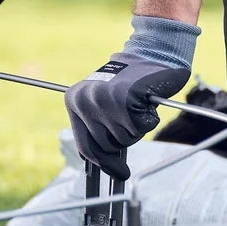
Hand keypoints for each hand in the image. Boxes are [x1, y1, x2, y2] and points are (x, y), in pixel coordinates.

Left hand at [66, 14, 202, 175]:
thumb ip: (99, 128)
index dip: (103, 163)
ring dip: (137, 127)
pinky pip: (142, 126)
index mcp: (74, 101)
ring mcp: (105, 100)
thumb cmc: (131, 81)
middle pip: (108, 146)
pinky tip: (146, 100)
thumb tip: (109, 167)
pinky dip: (149, 118)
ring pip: (126, 137)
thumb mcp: (104, 102)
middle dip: (124, 137)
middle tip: (131, 117)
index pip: (86, 146)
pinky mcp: (126, 98)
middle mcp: (86, 101)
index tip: (118, 173)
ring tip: (137, 104)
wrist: (152, 52)